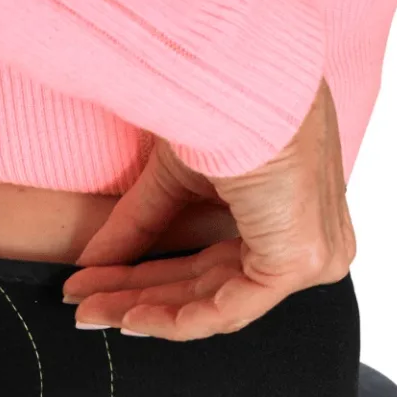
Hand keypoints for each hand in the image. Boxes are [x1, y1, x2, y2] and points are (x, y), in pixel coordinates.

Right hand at [62, 76, 355, 339]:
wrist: (242, 77)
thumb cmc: (224, 103)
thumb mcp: (171, 181)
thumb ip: (137, 229)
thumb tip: (89, 268)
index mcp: (287, 215)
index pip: (212, 264)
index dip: (149, 281)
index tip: (97, 286)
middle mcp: (306, 240)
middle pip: (207, 287)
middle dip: (138, 298)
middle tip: (87, 306)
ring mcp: (309, 255)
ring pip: (213, 304)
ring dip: (145, 310)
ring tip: (92, 311)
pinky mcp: (298, 262)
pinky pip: (226, 311)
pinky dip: (172, 319)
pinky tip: (127, 319)